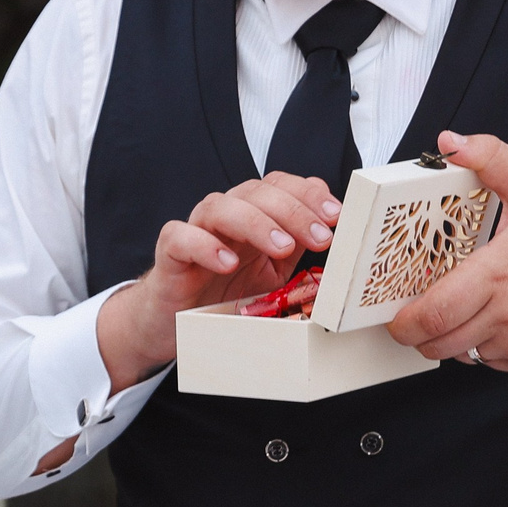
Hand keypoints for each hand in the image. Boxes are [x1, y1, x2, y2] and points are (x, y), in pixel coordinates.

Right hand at [95, 170, 344, 390]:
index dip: (307, 193)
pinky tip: (227, 262)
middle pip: (256, 192)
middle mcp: (225, 214)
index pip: (279, 185)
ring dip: (256, 223)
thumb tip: (336, 224)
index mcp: (253, 213)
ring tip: (282, 248)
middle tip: (320, 237)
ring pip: (221, 206)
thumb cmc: (226, 293)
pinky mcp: (171, 252)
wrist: (176, 321)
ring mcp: (196, 229)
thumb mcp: (274, 271)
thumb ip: (299, 244)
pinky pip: (182, 236)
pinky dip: (205, 245)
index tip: (336, 215)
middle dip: (294, 211)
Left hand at [385, 130, 507, 370]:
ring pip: (462, 354)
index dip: (405, 322)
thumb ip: (490, 158)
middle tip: (414, 317)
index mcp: (499, 273)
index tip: (395, 314)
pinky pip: (490, 362)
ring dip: (452, 338)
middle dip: (418, 335)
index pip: (435, 314)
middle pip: (439, 343)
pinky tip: (493, 319)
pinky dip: (481, 346)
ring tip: (460, 310)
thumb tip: (450, 142)